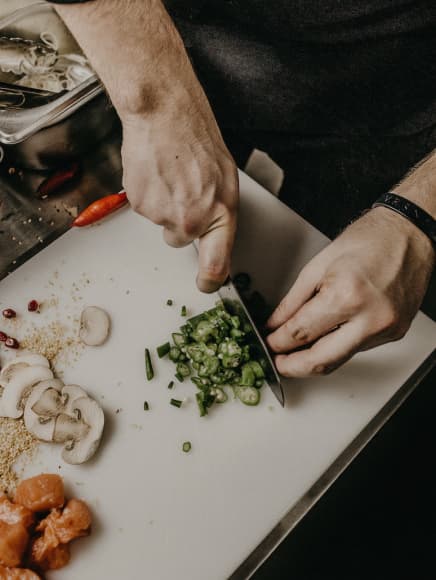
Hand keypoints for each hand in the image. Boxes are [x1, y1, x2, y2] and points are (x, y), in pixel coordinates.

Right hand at [121, 83, 237, 292]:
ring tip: (171, 174)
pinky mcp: (139, 205)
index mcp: (219, 215)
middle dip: (180, 223)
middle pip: (180, 241)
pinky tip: (156, 172)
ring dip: (164, 204)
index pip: (216, 265)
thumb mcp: (224, 180)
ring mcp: (162, 214)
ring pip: (161, 222)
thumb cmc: (197, 140)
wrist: (165, 115)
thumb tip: (213, 237)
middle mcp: (191, 221)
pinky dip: (148, 194)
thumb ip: (219, 214)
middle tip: (183, 192)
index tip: (206, 283)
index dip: (210, 280)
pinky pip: (145, 208)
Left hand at [266, 207, 434, 376]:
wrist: (409, 234)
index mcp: (346, 295)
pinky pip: (357, 349)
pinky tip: (325, 337)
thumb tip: (275, 325)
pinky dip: (337, 346)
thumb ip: (293, 301)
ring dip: (314, 359)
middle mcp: (370, 318)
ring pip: (340, 360)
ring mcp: (386, 329)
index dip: (278, 343)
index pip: (301, 333)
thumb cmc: (369, 240)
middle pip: (321, 361)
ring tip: (296, 351)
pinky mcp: (394, 333)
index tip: (269, 344)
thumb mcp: (318, 265)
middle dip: (293, 367)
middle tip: (278, 362)